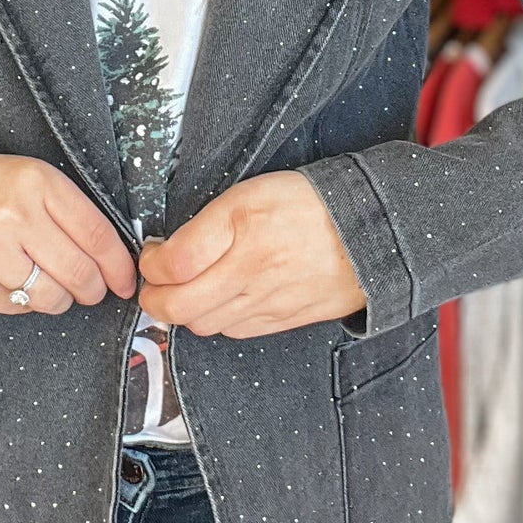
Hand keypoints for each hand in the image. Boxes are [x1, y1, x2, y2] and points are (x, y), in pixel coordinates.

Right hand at [0, 152, 137, 315]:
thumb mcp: (26, 178)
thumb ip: (67, 209)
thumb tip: (109, 254)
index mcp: (37, 184)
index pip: (96, 234)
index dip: (118, 265)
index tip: (125, 279)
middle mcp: (15, 217)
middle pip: (80, 272)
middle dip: (94, 289)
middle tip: (92, 289)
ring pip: (51, 297)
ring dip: (59, 299)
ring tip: (48, 284)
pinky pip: (17, 308)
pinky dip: (23, 302)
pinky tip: (11, 281)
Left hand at [137, 170, 365, 336]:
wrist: (371, 231)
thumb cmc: (310, 204)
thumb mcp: (251, 192)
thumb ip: (207, 224)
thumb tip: (167, 251)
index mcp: (240, 226)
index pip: (174, 262)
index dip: (151, 263)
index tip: (151, 255)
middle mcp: (251, 269)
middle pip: (180, 305)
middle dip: (154, 298)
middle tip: (153, 285)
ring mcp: (267, 301)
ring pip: (203, 323)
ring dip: (184, 311)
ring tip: (185, 291)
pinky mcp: (283, 320)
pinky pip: (234, 331)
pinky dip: (217, 320)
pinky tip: (220, 301)